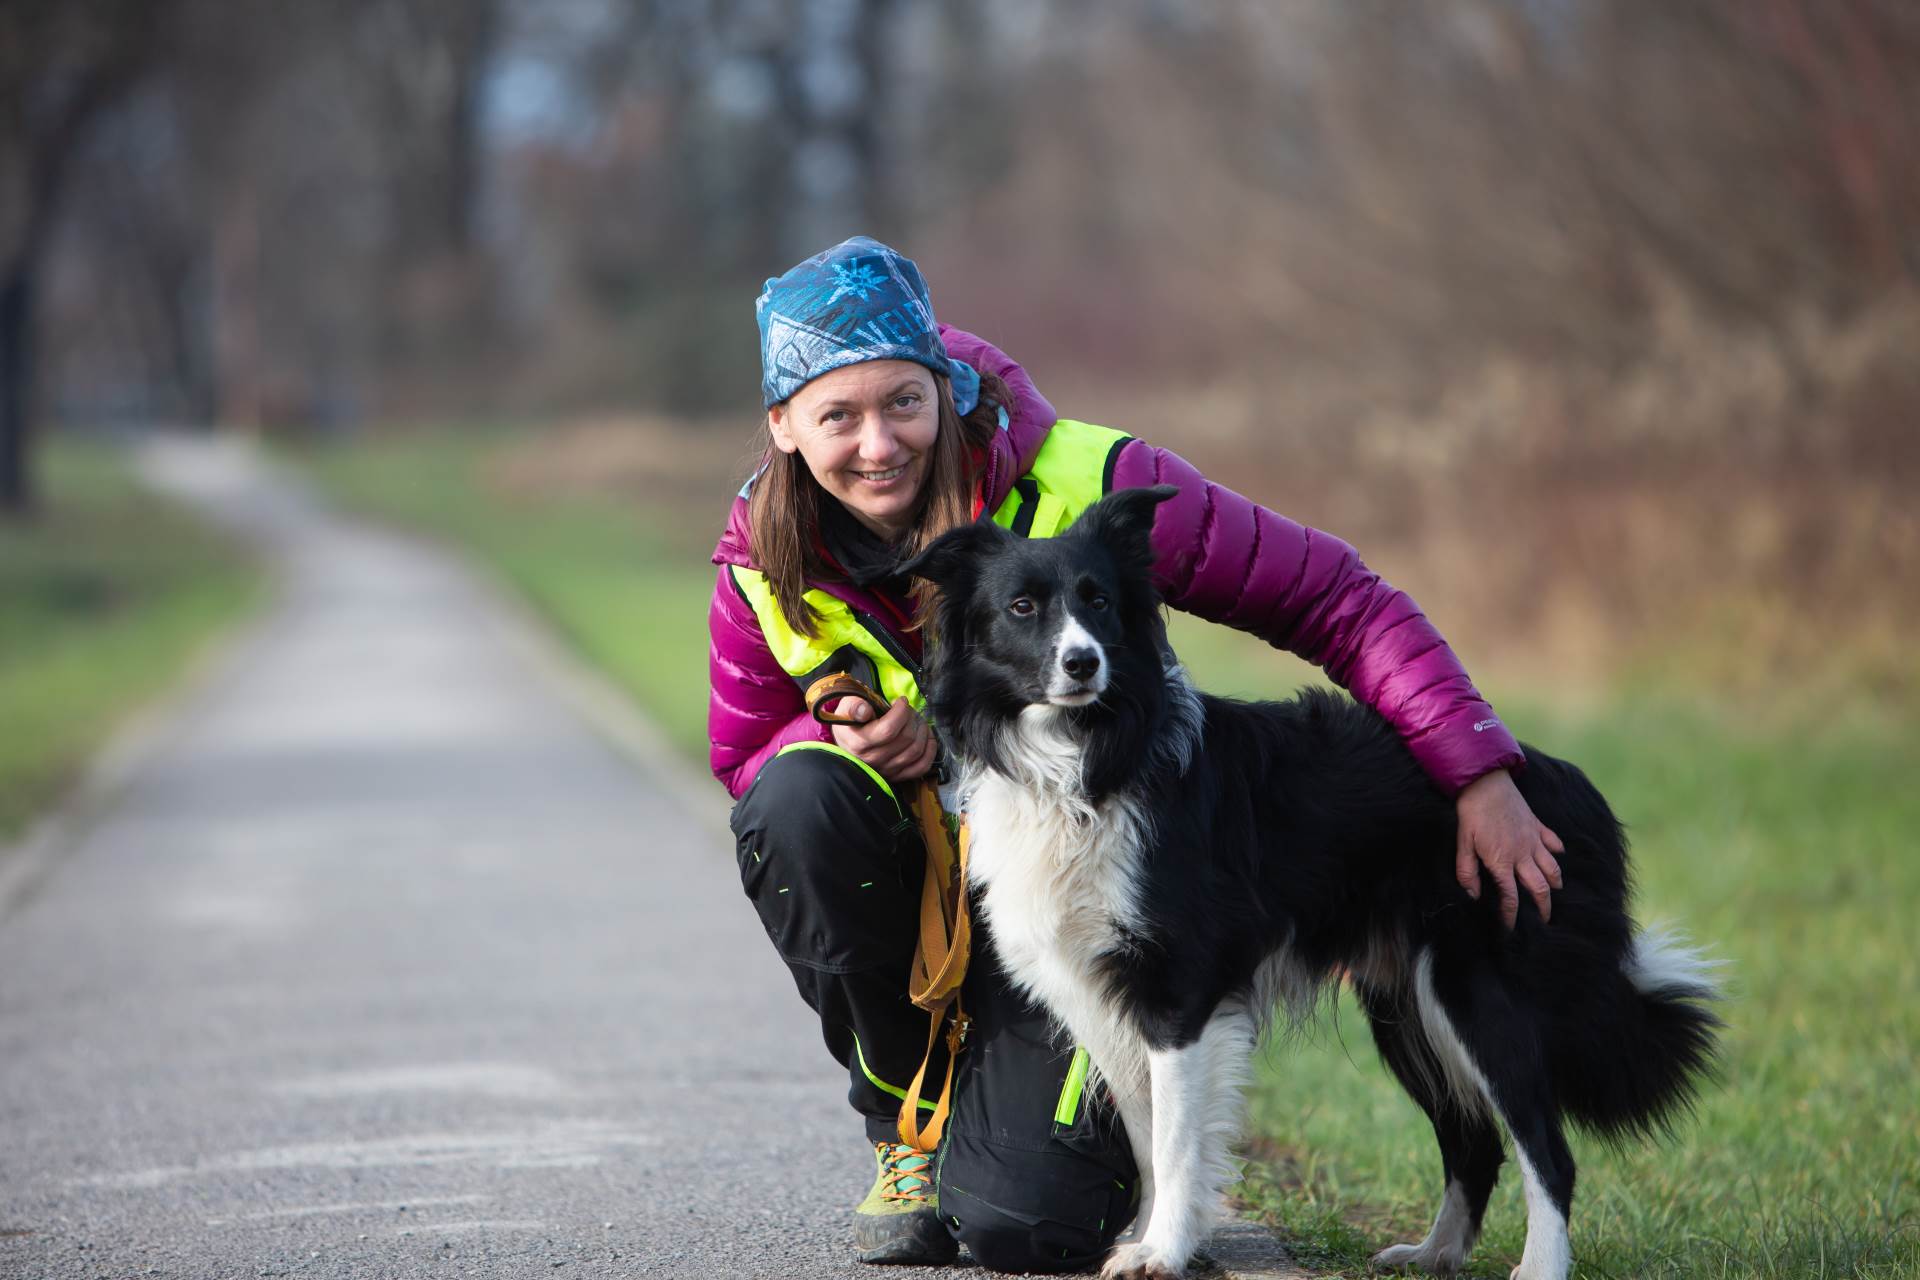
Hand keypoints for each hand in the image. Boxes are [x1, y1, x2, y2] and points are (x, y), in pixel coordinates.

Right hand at [828, 696, 937, 781]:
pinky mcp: (897, 776)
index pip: (888, 729)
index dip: (901, 711)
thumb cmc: (850, 723)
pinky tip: (928, 737)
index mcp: (859, 743)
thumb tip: (865, 710)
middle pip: (906, 738)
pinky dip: (930, 751)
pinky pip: (921, 767)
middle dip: (913, 718)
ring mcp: (886, 770)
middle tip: (909, 710)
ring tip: (918, 721)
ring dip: (923, 732)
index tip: (900, 701)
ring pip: (916, 751)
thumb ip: (854, 706)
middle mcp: (873, 760)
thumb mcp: (845, 708)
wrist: (847, 743)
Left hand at [1454, 768, 1564, 928]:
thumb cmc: (1471, 813)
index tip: (1510, 928)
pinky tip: (1557, 856)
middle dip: (1544, 908)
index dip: (1511, 916)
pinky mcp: (1538, 825)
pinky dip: (1558, 852)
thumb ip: (1467, 871)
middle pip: (1540, 889)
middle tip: (1544, 920)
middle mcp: (1523, 854)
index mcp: (1502, 862)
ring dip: (1556, 883)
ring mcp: (1533, 840)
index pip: (1511, 898)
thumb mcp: (1462, 844)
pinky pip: (1554, 842)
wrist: (1485, 782)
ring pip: (1553, 868)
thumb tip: (1472, 895)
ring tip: (1554, 893)